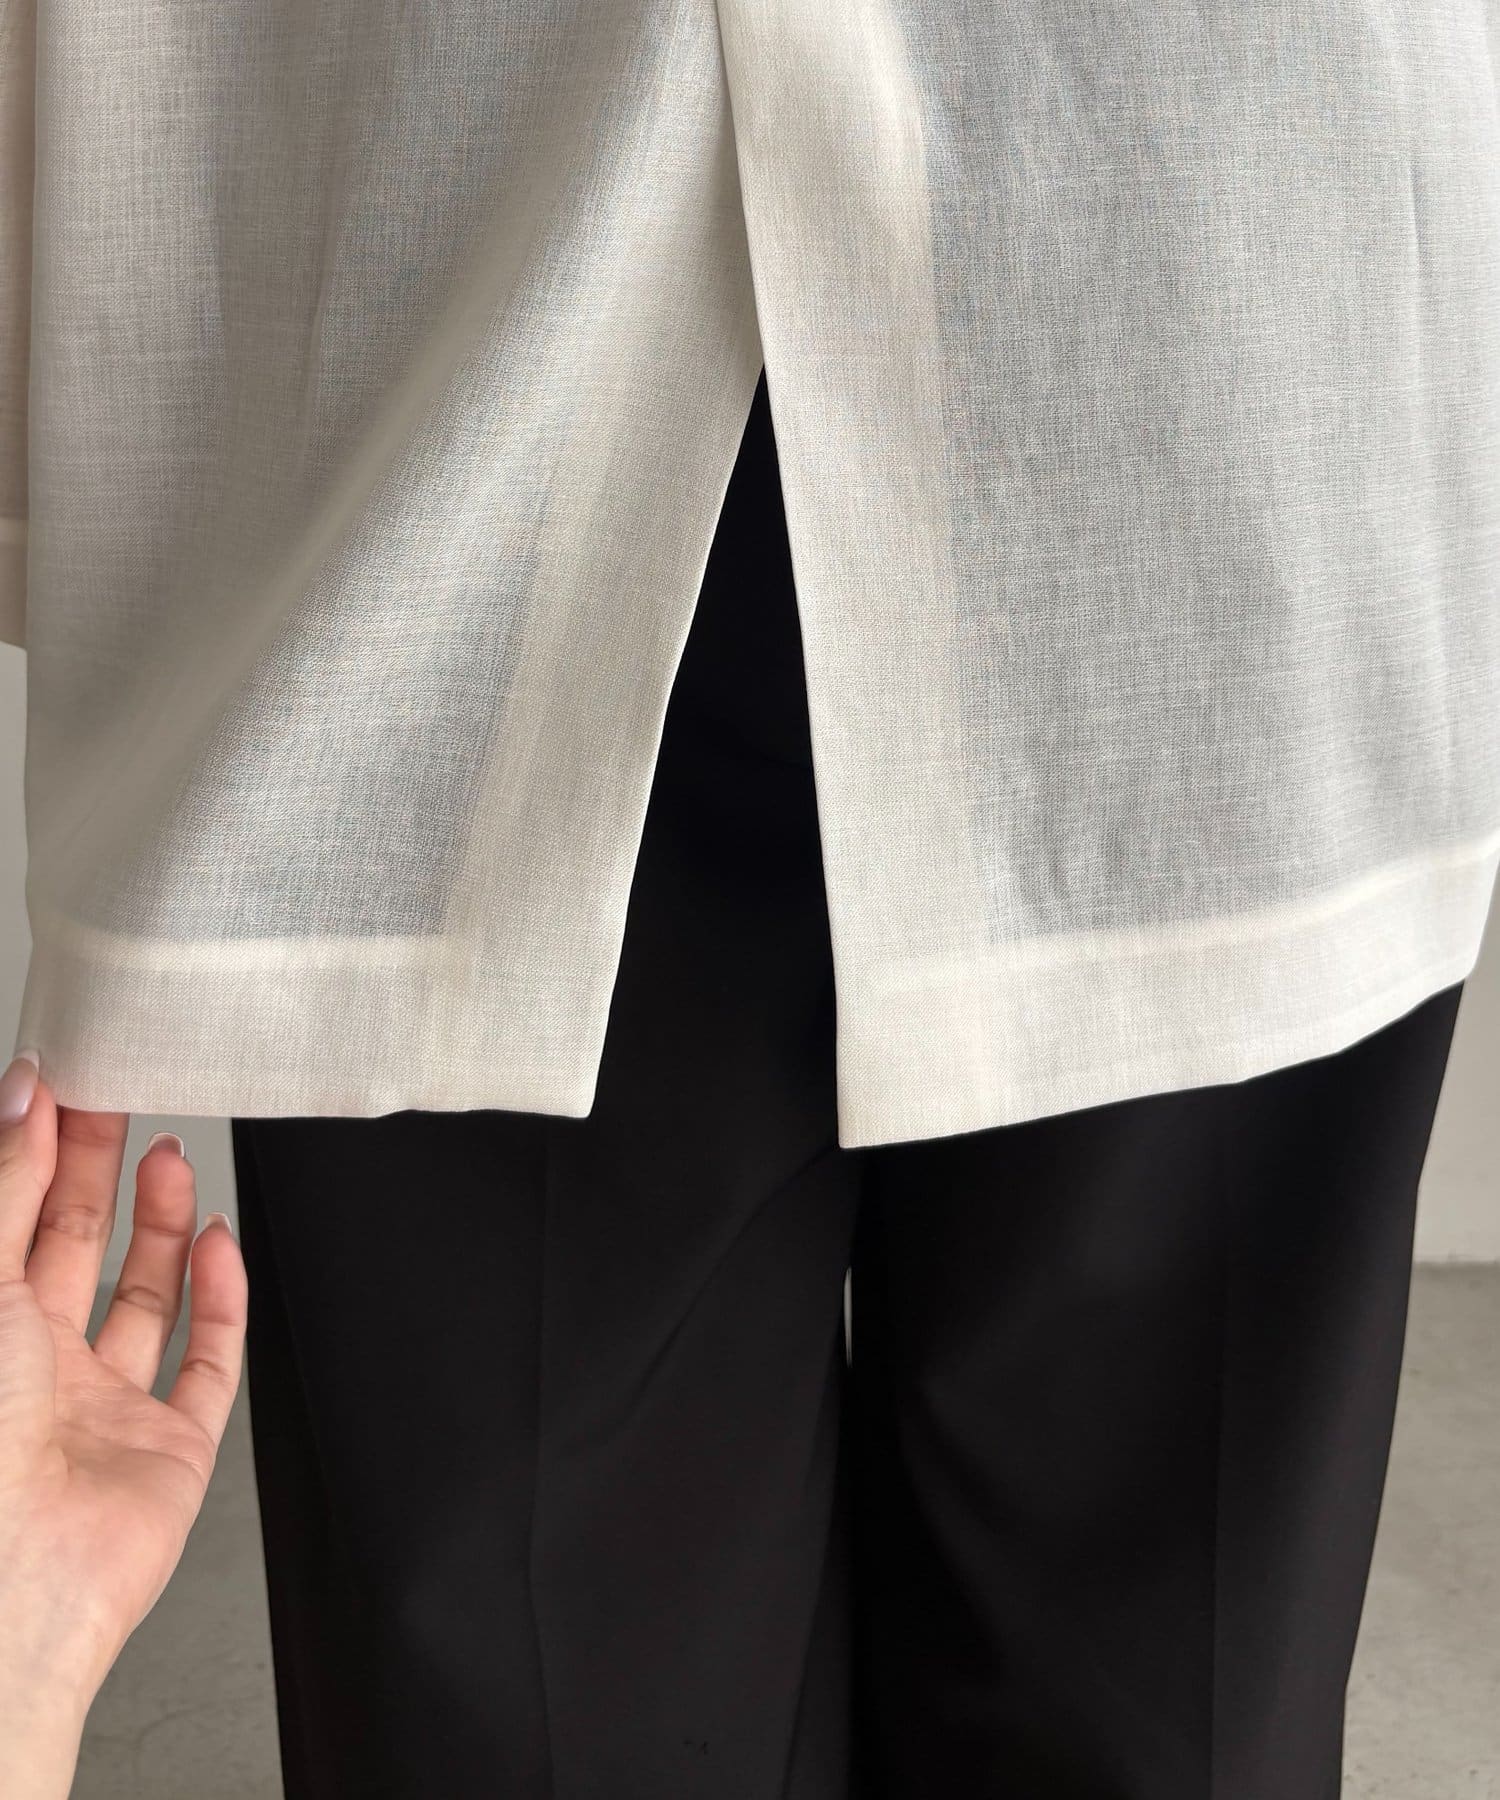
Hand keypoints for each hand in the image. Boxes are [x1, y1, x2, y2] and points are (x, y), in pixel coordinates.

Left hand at [0, 1052, 247, 1799]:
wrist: (9, 1587)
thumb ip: (6, 1189)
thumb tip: (25, 1097)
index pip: (9, 1220)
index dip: (36, 1151)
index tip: (63, 1085)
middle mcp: (31, 1372)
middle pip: (71, 1250)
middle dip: (96, 1172)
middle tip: (121, 1098)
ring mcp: (103, 1411)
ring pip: (144, 1298)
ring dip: (162, 1224)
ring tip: (169, 1156)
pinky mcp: (168, 1448)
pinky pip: (206, 1361)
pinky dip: (223, 1298)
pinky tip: (221, 1243)